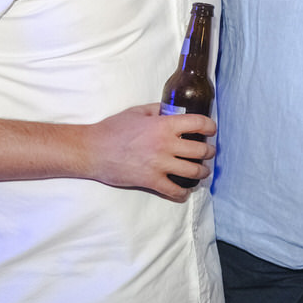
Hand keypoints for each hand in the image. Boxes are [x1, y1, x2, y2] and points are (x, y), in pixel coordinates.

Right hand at [83, 103, 215, 202]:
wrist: (91, 150)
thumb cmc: (112, 129)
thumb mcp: (137, 112)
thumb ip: (157, 110)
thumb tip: (172, 110)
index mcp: (164, 125)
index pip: (199, 123)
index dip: (210, 127)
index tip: (211, 131)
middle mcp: (166, 144)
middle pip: (201, 150)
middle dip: (209, 152)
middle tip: (208, 153)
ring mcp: (159, 164)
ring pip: (194, 172)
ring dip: (202, 172)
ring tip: (201, 171)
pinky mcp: (151, 181)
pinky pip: (175, 191)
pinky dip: (183, 193)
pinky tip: (184, 191)